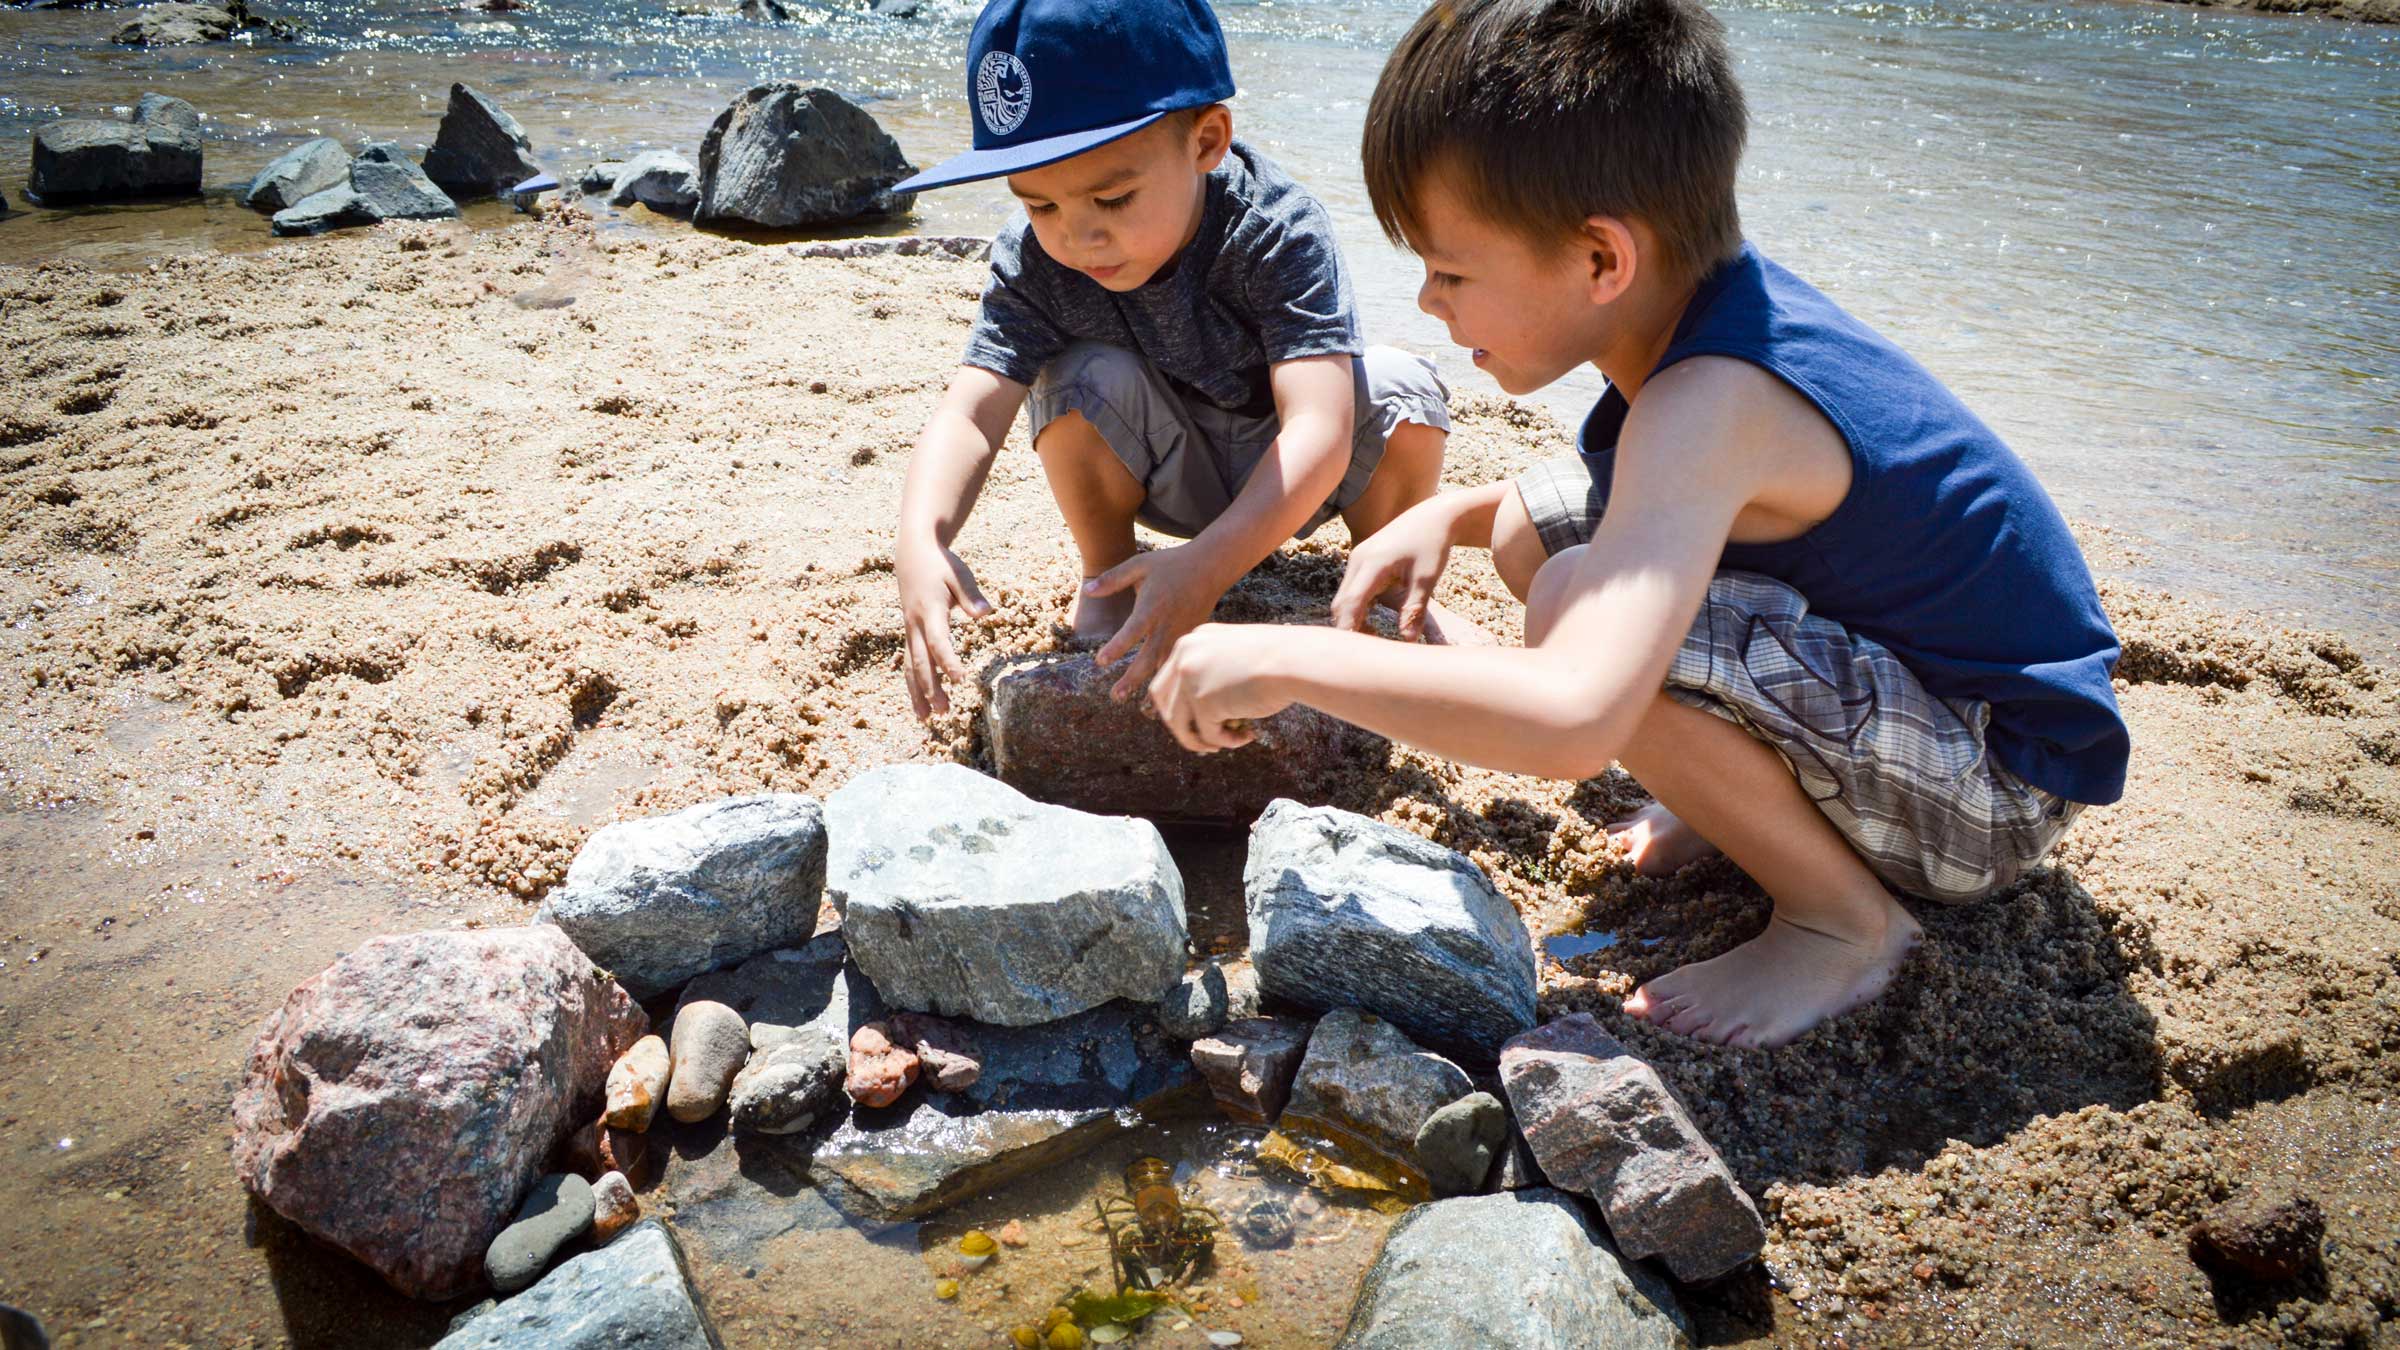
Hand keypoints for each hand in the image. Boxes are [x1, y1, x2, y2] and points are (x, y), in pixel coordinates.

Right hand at [897, 537, 991, 718]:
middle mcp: (916, 623)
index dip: (948, 661)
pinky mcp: (909, 632)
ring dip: (918, 693)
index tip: (961, 680)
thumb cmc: (941, 564)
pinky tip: (919, 702)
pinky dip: (913, 683)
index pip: (939, 641)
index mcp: (931, 610)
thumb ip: (971, 594)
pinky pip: (909, 661)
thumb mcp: (959, 573)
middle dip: (931, 688)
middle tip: (943, 712)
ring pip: (911, 666)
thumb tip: (986, 614)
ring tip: (926, 719)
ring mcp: (910, 629)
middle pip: (922, 661)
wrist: (912, 553)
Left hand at [1086, 545, 1225, 701]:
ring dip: (1153, 686)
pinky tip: (1164, 697)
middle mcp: (1167, 625)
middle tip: (1115, 696)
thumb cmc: (1171, 564)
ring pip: (1166, 666)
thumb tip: (1087, 590)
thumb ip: (1113, 579)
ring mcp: (1181, 634)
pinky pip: (1179, 663)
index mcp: (1151, 607)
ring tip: (1141, 709)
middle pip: (1148, 658)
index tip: (1100, 662)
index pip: (1132, 632)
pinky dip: (1172, 680)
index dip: (1117, 648)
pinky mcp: (1191, 637)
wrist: (1210, 567)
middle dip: (1132, 679)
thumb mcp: (1139, 565)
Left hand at [1147, 623, 1293, 752]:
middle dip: (1179, 724)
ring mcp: (1190, 678)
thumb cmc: (1278, 659)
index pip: (1169, 677)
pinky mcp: (1202, 701)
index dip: (1179, 703)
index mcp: (1193, 640)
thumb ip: (1215, 672)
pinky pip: (1207, 734)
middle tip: (1202, 739)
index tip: (1196, 719)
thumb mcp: (1237, 656)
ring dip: (1199, 739)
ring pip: (1179, 723)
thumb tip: (1204, 711)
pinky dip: (1225, 742)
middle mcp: (1185, 656)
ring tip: (1221, 745)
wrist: (1293, 660)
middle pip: (1163, 699)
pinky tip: (1245, 738)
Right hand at [1329, 498, 1457, 639]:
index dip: (1349, 627)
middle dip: (1349, 627)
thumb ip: (1415, 609)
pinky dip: (1356, 609)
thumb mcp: (1427, 578)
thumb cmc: (1432, 545)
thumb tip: (1407, 639)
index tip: (1351, 652)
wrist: (1432, 517)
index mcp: (1373, 563)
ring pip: (1344, 597)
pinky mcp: (1361, 561)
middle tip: (1366, 652)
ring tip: (1373, 638)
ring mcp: (1357, 560)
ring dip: (1352, 619)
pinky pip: (1351, 590)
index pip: (1353, 601)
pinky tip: (1372, 623)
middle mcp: (1359, 560)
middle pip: (1342, 602)